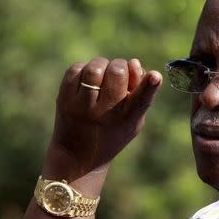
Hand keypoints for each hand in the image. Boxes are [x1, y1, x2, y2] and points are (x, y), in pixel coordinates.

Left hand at [45, 57, 161, 175]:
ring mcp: (82, 107)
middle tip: (118, 72)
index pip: (141, 100)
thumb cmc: (113, 131)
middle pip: (117, 72)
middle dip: (120, 66)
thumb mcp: (133, 120)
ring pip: (95, 68)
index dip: (149, 85)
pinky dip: (84, 68)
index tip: (155, 76)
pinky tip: (87, 80)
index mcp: (127, 119)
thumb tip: (133, 61)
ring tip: (102, 74)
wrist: (78, 156)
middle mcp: (105, 114)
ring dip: (102, 64)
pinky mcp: (63, 100)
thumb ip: (141, 93)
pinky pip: (76, 69)